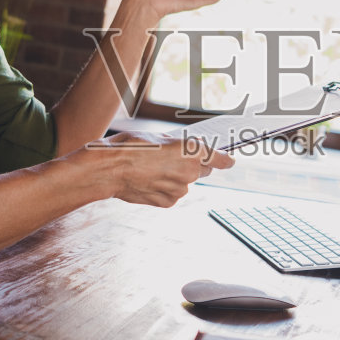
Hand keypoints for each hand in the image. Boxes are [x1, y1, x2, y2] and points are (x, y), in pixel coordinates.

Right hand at [88, 131, 233, 207]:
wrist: (109, 169)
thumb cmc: (131, 147)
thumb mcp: (159, 137)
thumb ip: (179, 146)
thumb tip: (186, 152)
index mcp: (193, 151)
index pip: (220, 159)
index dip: (225, 160)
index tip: (230, 161)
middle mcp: (191, 172)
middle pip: (202, 170)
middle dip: (193, 165)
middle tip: (172, 159)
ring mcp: (180, 189)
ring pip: (185, 183)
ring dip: (175, 177)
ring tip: (152, 169)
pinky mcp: (168, 202)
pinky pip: (172, 193)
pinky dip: (164, 188)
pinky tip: (148, 181)